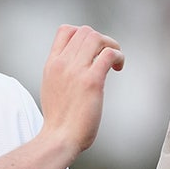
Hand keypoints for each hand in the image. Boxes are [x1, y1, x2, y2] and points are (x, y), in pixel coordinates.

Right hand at [39, 25, 124, 153]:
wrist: (59, 137)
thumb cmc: (59, 119)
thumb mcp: (51, 87)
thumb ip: (61, 72)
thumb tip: (76, 64)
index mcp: (52, 64)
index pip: (65, 30)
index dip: (82, 35)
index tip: (91, 51)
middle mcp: (62, 63)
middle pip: (85, 31)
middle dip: (101, 40)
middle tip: (107, 57)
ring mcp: (76, 71)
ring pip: (96, 38)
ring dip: (111, 45)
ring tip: (114, 62)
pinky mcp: (92, 81)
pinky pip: (109, 54)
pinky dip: (118, 57)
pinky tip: (118, 68)